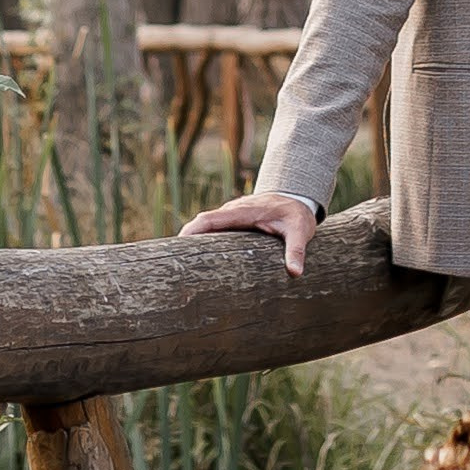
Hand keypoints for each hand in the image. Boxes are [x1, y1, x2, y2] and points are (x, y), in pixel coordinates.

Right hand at [178, 191, 319, 278]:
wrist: (297, 197)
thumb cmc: (296, 215)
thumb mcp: (300, 231)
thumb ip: (297, 250)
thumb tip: (295, 273)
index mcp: (242, 212)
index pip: (210, 220)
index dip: (192, 231)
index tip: (176, 245)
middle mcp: (232, 212)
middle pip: (201, 224)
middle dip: (185, 239)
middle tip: (169, 263)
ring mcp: (231, 215)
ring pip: (206, 227)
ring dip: (192, 241)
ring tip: (177, 266)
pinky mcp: (233, 222)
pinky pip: (213, 230)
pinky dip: (202, 240)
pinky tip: (196, 260)